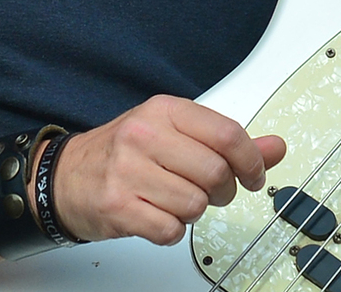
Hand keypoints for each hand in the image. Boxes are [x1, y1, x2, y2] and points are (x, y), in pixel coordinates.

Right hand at [51, 95, 286, 245]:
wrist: (65, 177)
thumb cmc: (123, 153)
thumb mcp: (175, 133)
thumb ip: (228, 141)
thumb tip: (276, 148)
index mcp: (164, 111)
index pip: (227, 134)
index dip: (251, 161)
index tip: (254, 175)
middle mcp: (144, 136)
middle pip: (216, 173)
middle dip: (222, 191)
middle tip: (208, 191)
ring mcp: (128, 172)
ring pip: (195, 205)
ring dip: (193, 211)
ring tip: (174, 199)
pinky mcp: (118, 207)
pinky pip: (170, 230)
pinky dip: (172, 230)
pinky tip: (157, 214)